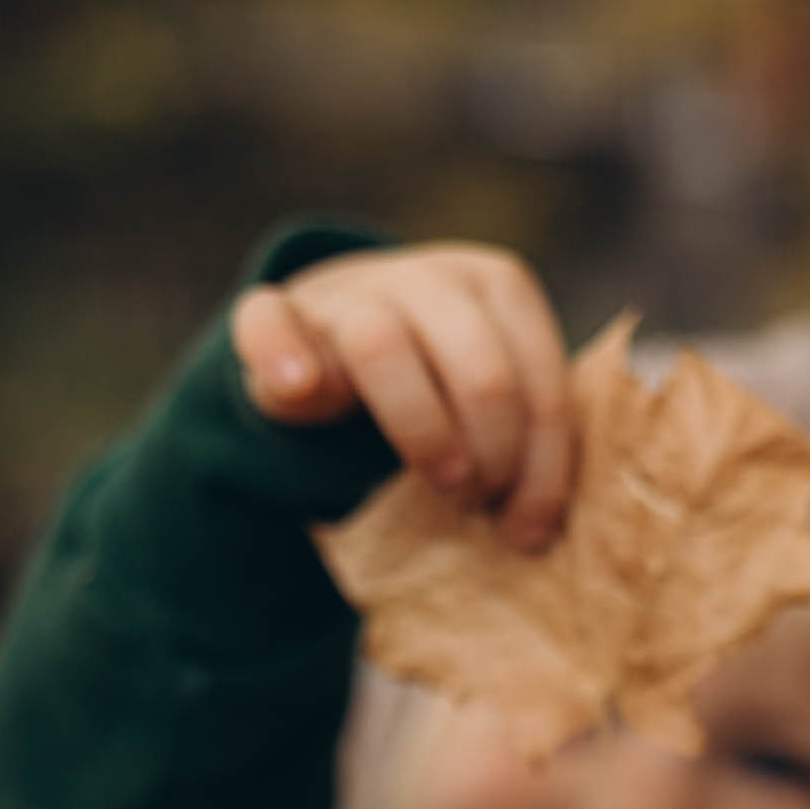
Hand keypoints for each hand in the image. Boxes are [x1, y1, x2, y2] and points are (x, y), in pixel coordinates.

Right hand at [230, 241, 575, 550]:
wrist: (337, 332)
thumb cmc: (435, 379)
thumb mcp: (491, 393)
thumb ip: (525, 434)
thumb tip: (539, 531)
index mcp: (498, 288)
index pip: (539, 384)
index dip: (542, 470)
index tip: (528, 530)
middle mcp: (429, 278)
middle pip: (481, 372)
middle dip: (493, 457)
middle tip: (478, 505)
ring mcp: (350, 292)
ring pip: (382, 345)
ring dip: (421, 429)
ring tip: (439, 480)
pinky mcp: (278, 311)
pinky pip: (267, 320)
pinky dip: (280, 354)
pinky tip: (299, 389)